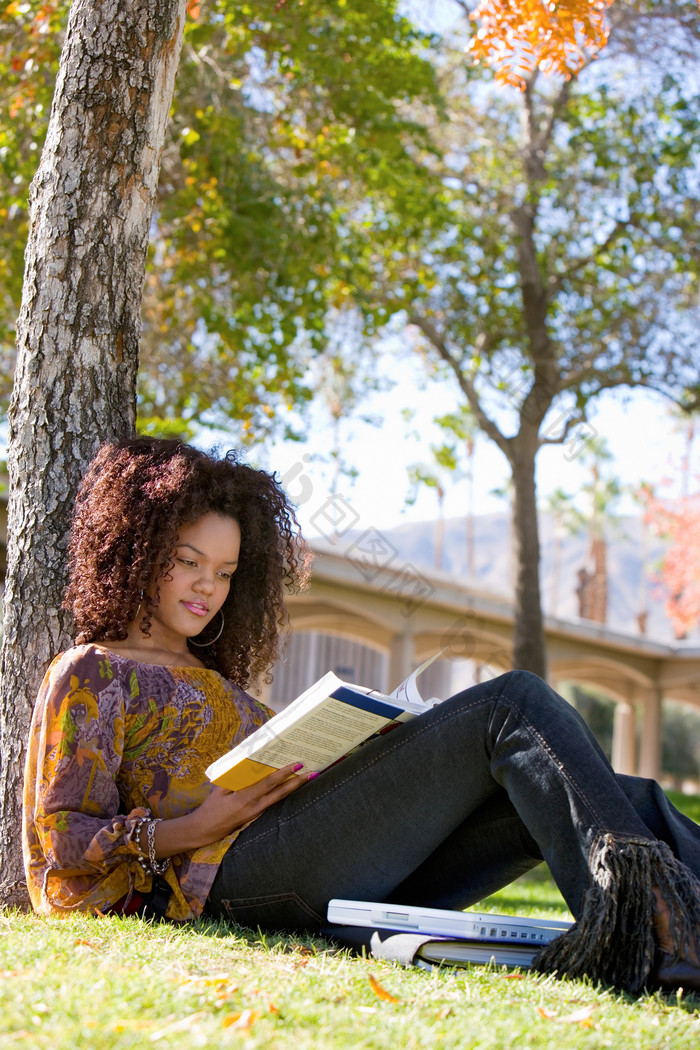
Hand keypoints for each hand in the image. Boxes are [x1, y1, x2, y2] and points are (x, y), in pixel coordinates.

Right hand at [155, 763, 309, 854]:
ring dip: (293, 789)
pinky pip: (272, 804)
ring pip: (279, 799)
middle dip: (298, 782)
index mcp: (245, 798)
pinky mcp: (256, 818)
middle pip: (281, 793)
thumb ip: (233, 776)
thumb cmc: (210, 808)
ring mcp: (257, 814)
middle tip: (313, 772)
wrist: (204, 831)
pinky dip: (282, 795)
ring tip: (307, 779)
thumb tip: (247, 761)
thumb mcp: (219, 789)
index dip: (284, 774)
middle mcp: (255, 807)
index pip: (269, 783)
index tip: (297, 764)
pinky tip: (290, 789)